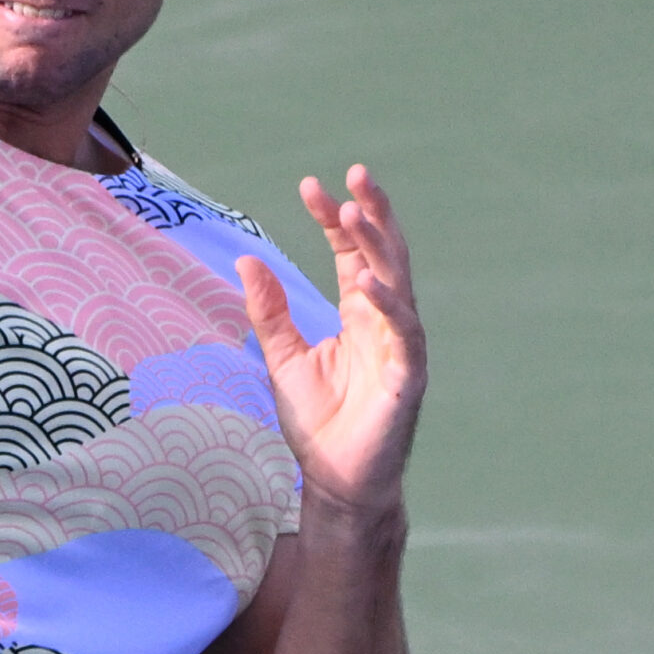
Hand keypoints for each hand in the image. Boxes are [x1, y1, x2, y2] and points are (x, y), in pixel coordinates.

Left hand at [236, 165, 425, 518]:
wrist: (335, 480)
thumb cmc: (318, 422)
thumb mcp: (281, 357)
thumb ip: (269, 311)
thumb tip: (245, 260)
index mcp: (357, 314)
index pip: (349, 253)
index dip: (334, 219)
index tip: (311, 185)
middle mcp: (383, 322)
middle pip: (384, 255)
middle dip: (372, 213)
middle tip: (356, 173)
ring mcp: (400, 346)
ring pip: (397, 283)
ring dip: (379, 247)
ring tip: (356, 211)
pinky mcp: (408, 376)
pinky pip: (404, 333)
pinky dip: (388, 305)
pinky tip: (366, 280)